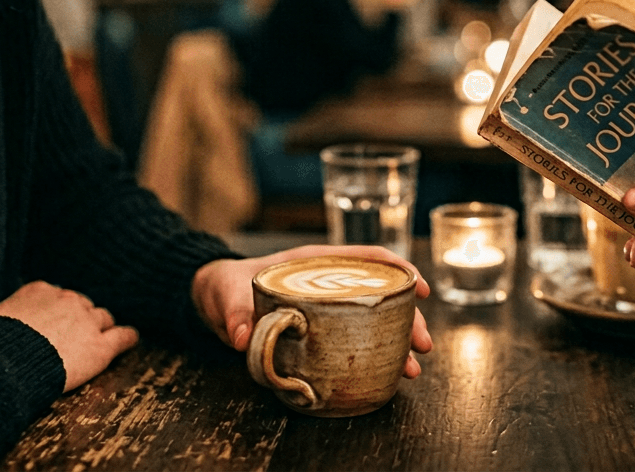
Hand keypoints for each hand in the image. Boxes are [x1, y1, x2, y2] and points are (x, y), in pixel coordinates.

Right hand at [0, 281, 138, 392]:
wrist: (4, 363)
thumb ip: (11, 315)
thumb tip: (2, 324)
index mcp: (40, 290)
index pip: (58, 295)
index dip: (59, 310)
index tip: (55, 321)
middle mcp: (67, 299)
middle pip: (83, 305)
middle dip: (79, 318)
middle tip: (72, 336)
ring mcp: (87, 321)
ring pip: (103, 318)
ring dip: (100, 327)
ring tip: (99, 338)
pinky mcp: (100, 345)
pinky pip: (123, 336)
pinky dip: (128, 337)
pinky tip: (131, 339)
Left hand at [192, 245, 433, 377]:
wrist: (213, 300)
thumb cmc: (225, 285)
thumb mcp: (227, 293)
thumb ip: (235, 312)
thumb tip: (243, 338)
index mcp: (317, 263)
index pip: (368, 259)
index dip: (399, 270)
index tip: (418, 288)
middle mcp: (330, 283)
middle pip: (381, 295)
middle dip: (408, 319)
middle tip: (422, 345)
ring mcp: (329, 307)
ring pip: (375, 321)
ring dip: (397, 343)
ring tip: (411, 368)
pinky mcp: (322, 331)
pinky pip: (356, 339)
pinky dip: (376, 356)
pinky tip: (387, 374)